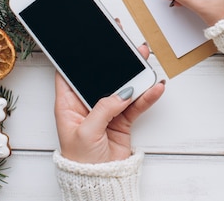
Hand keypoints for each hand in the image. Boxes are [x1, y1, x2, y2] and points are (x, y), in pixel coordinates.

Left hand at [54, 43, 164, 163]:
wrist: (98, 181)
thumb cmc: (80, 161)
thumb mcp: (85, 132)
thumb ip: (103, 109)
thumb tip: (121, 93)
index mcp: (68, 104)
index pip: (70, 73)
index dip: (77, 57)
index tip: (88, 41)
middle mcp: (87, 103)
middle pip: (100, 75)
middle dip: (113, 60)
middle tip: (123, 44)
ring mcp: (106, 110)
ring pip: (122, 86)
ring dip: (134, 74)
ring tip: (143, 60)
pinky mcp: (122, 119)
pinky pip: (136, 103)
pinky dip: (146, 95)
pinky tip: (154, 87)